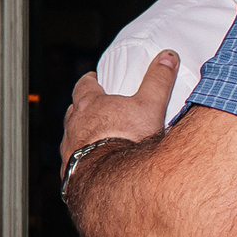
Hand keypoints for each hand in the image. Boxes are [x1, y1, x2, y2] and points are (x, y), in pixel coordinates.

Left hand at [60, 51, 177, 171]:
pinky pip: (72, 164)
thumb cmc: (127, 139)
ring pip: (71, 137)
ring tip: (95, 141)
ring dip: (80, 136)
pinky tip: (92, 168)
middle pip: (74, 111)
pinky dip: (80, 162)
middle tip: (95, 110)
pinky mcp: (69, 172)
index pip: (84, 86)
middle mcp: (73, 125)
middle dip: (83, 109)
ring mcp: (68, 149)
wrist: (109, 178)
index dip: (89, 82)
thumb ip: (158, 80)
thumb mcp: (150, 105)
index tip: (93, 79)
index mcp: (89, 105)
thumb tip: (167, 57)